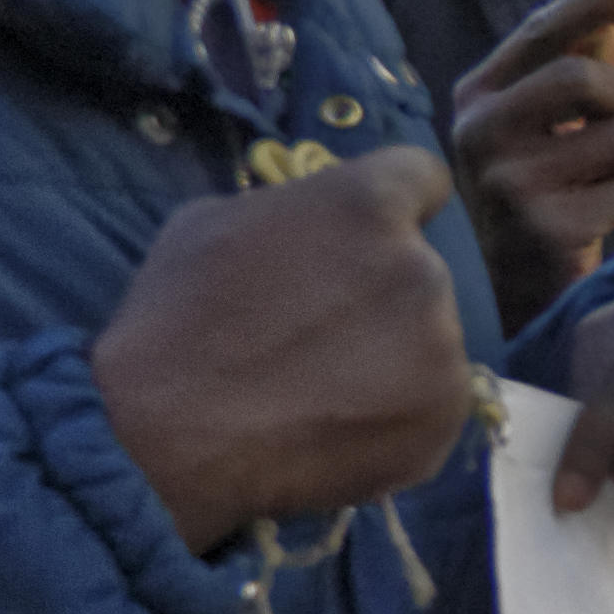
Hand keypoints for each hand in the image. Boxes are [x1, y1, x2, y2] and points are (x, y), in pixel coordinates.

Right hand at [91, 144, 475, 555]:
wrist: (169, 437)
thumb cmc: (176, 318)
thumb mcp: (211, 222)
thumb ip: (292, 210)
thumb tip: (321, 222)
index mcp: (366, 206)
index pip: (422, 176)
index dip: (399, 200)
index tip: (375, 230)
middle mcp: (421, 271)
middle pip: (418, 269)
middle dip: (379, 290)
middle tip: (319, 330)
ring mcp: (441, 350)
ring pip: (429, 339)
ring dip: (390, 354)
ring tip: (320, 386)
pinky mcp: (444, 420)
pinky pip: (429, 402)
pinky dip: (394, 413)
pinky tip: (337, 426)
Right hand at [446, 0, 613, 333]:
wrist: (510, 290)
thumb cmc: (538, 195)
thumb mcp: (537, 128)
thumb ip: (569, 72)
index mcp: (477, 96)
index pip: (541, 32)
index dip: (595, 2)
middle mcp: (480, 132)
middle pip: (584, 77)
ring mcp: (508, 183)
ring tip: (595, 187)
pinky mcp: (544, 229)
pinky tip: (592, 224)